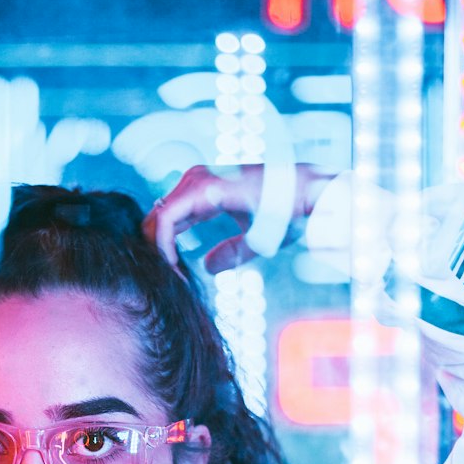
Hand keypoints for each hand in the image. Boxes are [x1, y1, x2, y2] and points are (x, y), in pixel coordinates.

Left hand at [143, 164, 333, 272]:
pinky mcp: (199, 188)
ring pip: (155, 221)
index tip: (176, 279)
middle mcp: (195, 180)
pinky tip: (174, 270)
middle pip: (155, 220)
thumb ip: (229, 251)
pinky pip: (165, 221)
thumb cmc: (288, 213)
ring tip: (171, 280)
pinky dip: (163, 249)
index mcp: (204, 189)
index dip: (164, 251)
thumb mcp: (253, 238)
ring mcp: (195, 180)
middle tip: (167, 283)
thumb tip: (207, 266)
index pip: (168, 221)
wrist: (308, 195)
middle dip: (155, 254)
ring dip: (157, 254)